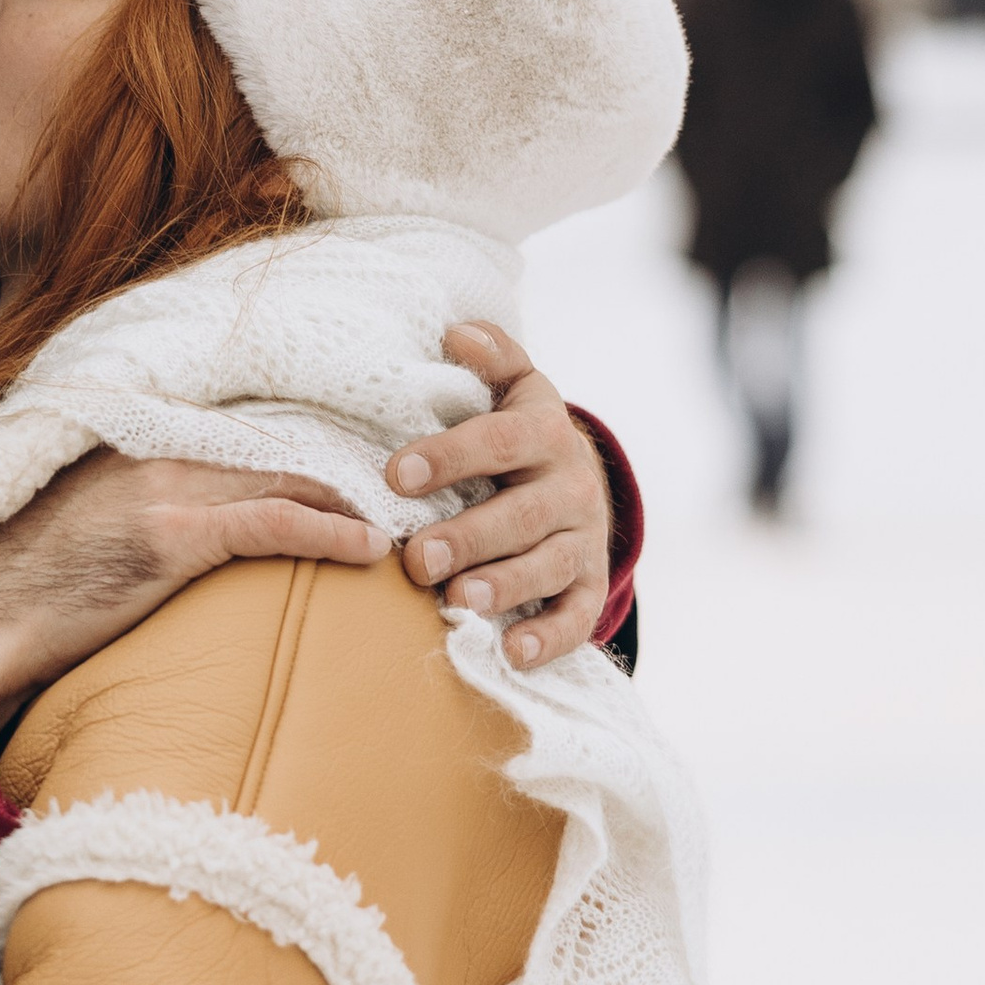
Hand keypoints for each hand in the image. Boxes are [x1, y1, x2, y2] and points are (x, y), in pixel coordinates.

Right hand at [0, 452, 387, 744]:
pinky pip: (276, 523)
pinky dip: (332, 532)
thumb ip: (140, 518)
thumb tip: (180, 546)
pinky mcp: (172, 536)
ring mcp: (165, 490)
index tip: (359, 470)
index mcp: (137, 447)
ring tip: (404, 524)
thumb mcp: (87, 532)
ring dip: (355, 502)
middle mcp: (155, 453)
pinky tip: (370, 549)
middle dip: (347, 473)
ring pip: (290, 480)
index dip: (306, 455)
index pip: (246, 439)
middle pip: (280, 452)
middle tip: (405, 494)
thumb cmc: (21, 593)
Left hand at [387, 324, 609, 666]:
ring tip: (458, 601)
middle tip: (418, 557)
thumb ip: (492, 358)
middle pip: (523, 513)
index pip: (500, 440)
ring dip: (504, 585)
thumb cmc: (519, 434)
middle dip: (470, 536)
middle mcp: (570, 486)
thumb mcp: (514, 388)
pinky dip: (549, 637)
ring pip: (549, 565)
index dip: (450, 456)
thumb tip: (457, 333)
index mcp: (545, 431)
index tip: (396, 475)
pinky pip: (576, 615)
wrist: (580, 480)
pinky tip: (513, 652)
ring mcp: (583, 538)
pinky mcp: (588, 584)